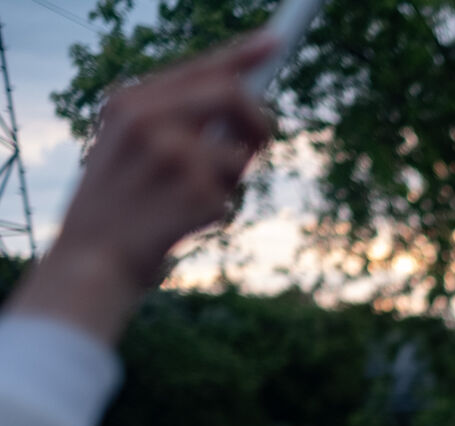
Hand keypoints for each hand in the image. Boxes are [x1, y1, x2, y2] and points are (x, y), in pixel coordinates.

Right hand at [10, 33, 275, 343]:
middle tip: (261, 144)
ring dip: (229, 180)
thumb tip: (243, 107)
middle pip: (233, 95)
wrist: (89, 263)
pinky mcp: (195, 193)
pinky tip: (181, 225)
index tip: (276, 43)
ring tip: (193, 200)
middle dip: (258, 121)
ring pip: (236, 154)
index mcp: (129, 103)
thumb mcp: (128, 149)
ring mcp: (173, 155)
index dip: (243, 55)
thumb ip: (175, 122)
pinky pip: (229, 197)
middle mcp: (149, 120)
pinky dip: (216, 214)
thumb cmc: (117, 208)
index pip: (198, 68)